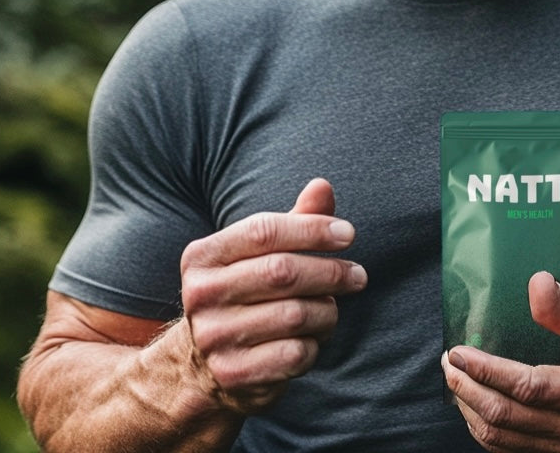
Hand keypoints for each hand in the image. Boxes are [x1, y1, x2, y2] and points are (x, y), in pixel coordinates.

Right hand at [179, 178, 366, 413]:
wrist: (205, 363)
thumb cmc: (248, 290)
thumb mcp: (263, 252)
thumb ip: (295, 219)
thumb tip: (322, 185)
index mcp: (204, 255)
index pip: (264, 230)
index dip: (312, 229)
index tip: (348, 234)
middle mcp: (201, 295)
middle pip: (282, 272)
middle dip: (330, 272)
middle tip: (357, 275)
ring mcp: (214, 337)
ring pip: (295, 314)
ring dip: (327, 310)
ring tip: (331, 307)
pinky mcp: (233, 373)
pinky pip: (295, 354)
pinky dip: (316, 343)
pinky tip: (312, 337)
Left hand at [442, 272, 559, 452]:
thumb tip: (536, 284)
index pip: (529, 387)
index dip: (489, 371)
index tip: (461, 352)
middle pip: (507, 418)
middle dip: (468, 389)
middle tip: (449, 362)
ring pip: (503, 440)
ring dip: (471, 410)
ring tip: (455, 379)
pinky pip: (512, 449)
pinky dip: (486, 428)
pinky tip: (474, 403)